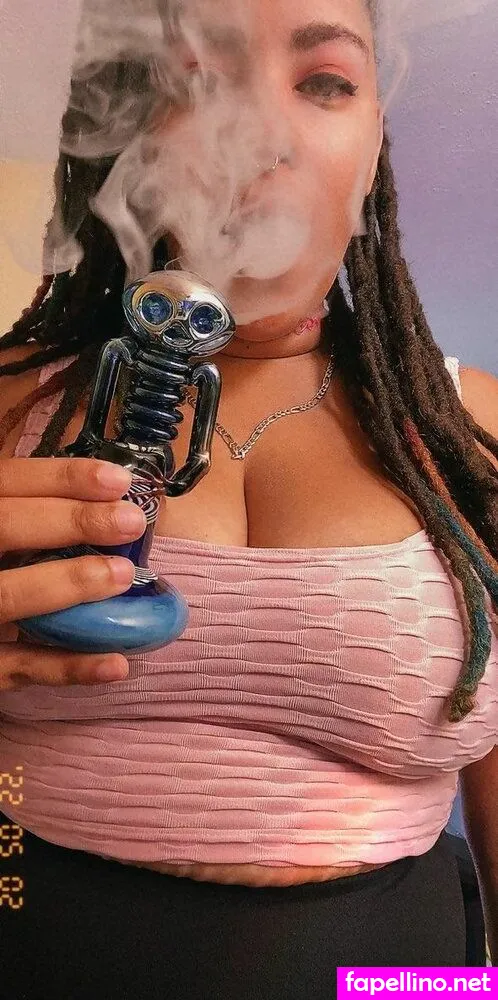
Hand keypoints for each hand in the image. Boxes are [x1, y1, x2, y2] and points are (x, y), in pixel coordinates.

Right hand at [0, 458, 146, 691]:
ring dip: (69, 583)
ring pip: (9, 595)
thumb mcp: (2, 537)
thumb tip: (107, 504)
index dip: (60, 478)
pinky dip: (68, 667)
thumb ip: (28, 517)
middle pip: (6, 526)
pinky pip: (20, 666)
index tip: (118, 481)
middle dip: (72, 520)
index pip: (7, 483)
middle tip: (131, 521)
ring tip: (123, 575)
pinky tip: (115, 663)